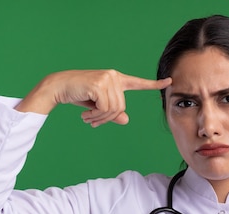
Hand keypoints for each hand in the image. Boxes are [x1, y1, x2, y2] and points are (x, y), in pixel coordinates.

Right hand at [16, 70, 171, 126]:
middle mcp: (113, 77)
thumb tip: (125, 119)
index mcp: (116, 80)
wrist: (59, 87)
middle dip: (107, 118)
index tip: (169, 81)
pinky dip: (96, 116)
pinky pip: (105, 108)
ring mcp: (107, 79)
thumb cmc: (78, 96)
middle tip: (93, 122)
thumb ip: (113, 112)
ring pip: (114, 109)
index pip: (138, 83)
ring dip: (100, 119)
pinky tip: (85, 114)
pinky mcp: (99, 84)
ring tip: (88, 118)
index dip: (153, 84)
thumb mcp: (98, 107)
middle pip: (122, 107)